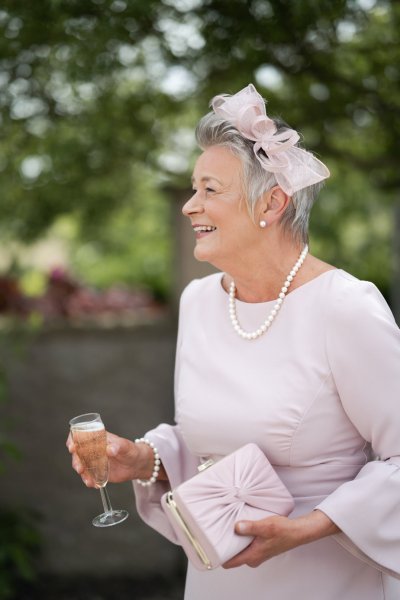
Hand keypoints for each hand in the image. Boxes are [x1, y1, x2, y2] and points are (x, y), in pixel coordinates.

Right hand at [66, 431, 161, 487]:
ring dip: (82, 473)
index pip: (81, 435)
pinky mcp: (95, 471)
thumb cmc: (131, 450)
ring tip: (88, 480)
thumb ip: (118, 446)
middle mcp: (92, 448)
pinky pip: (88, 476)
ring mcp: (93, 460)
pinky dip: (89, 480)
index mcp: (97, 437)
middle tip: (79, 468)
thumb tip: (110, 449)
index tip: (72, 446)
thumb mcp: (126, 447)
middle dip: (76, 460)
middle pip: (78, 452)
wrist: (136, 464)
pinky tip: (93, 484)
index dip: (73, 439)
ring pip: (81, 465)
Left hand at [223, 510, 339, 568]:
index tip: (210, 546)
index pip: (229, 562)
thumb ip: (250, 527)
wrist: (297, 532)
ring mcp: (257, 554)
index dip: (219, 556)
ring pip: (240, 549)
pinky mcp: (260, 548)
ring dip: (236, 540)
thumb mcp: (266, 526)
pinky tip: (243, 526)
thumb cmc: (284, 531)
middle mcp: (253, 557)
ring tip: (231, 526)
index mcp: (253, 555)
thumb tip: (236, 527)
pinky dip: (243, 538)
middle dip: (226, 545)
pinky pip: (246, 545)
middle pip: (233, 555)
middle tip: (219, 531)